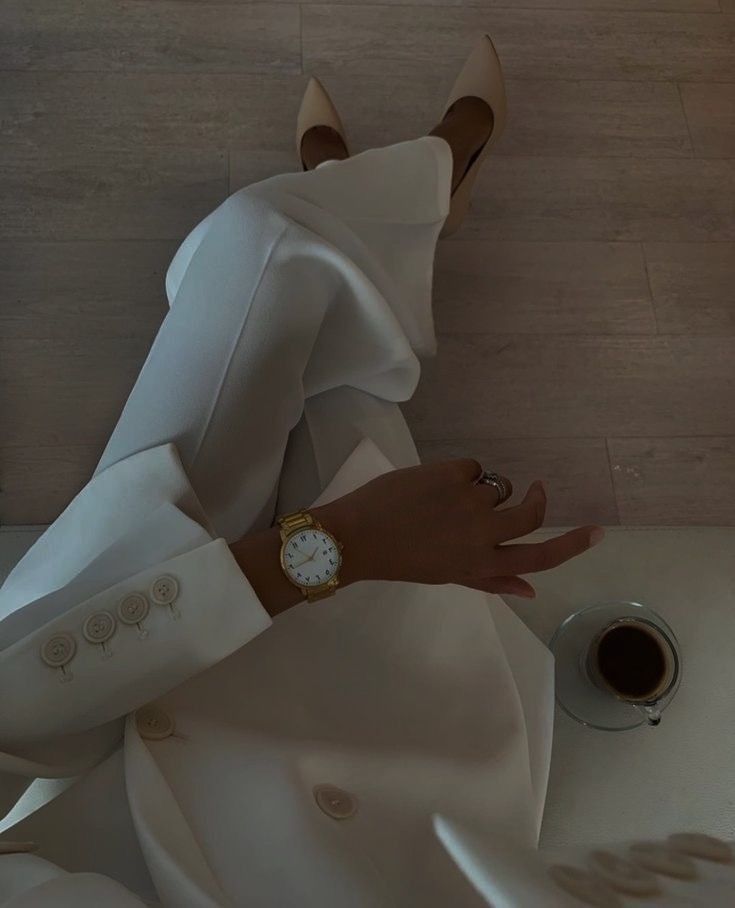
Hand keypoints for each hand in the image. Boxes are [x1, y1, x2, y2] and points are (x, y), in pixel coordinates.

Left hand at [314, 459, 604, 598]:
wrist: (357, 536)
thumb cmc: (402, 560)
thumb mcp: (449, 576)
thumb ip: (492, 580)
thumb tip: (531, 592)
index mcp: (483, 565)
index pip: (541, 557)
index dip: (573, 545)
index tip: (598, 532)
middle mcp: (485, 535)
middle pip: (530, 514)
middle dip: (538, 499)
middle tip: (536, 490)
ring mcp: (470, 502)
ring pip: (497, 487)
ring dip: (480, 490)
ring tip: (444, 500)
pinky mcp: (453, 474)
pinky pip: (472, 467)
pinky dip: (458, 474)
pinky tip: (432, 485)